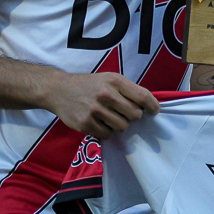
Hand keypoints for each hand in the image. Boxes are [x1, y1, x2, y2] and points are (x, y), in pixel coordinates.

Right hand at [44, 72, 159, 138]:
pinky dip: (106, 131)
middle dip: (132, 116)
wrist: (59, 89)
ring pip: (122, 127)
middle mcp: (106, 94)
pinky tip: (99, 123)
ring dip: (119, 125)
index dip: (152, 106)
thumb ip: (127, 89)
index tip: (154, 111)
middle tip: (123, 113)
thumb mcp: (109, 79)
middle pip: (134, 115)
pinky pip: (107, 134)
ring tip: (109, 117)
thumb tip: (148, 105)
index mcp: (115, 81)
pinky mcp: (85, 123)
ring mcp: (95, 110)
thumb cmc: (89, 85)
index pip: (142, 96)